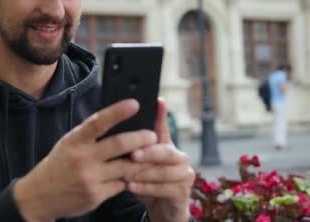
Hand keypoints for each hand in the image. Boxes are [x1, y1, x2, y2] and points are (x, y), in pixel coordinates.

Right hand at [13, 99, 157, 220]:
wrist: (39, 196)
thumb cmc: (58, 165)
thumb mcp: (68, 144)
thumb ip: (89, 134)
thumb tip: (116, 119)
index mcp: (75, 140)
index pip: (99, 121)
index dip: (118, 111)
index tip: (135, 104)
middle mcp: (83, 158)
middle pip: (119, 144)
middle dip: (141, 138)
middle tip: (153, 135)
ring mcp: (90, 178)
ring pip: (126, 167)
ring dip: (142, 161)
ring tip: (152, 155)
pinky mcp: (96, 196)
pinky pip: (121, 185)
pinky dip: (129, 178)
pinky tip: (134, 174)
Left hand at [127, 98, 194, 221]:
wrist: (162, 207)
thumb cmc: (148, 179)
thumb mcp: (142, 160)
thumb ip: (136, 142)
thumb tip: (124, 119)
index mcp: (169, 146)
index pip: (164, 128)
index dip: (161, 115)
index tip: (158, 101)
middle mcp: (181, 158)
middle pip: (167, 152)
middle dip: (149, 152)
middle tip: (133, 154)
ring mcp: (185, 175)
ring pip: (163, 172)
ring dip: (143, 173)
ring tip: (125, 173)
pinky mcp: (183, 193)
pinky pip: (164, 189)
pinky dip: (146, 188)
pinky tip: (131, 186)